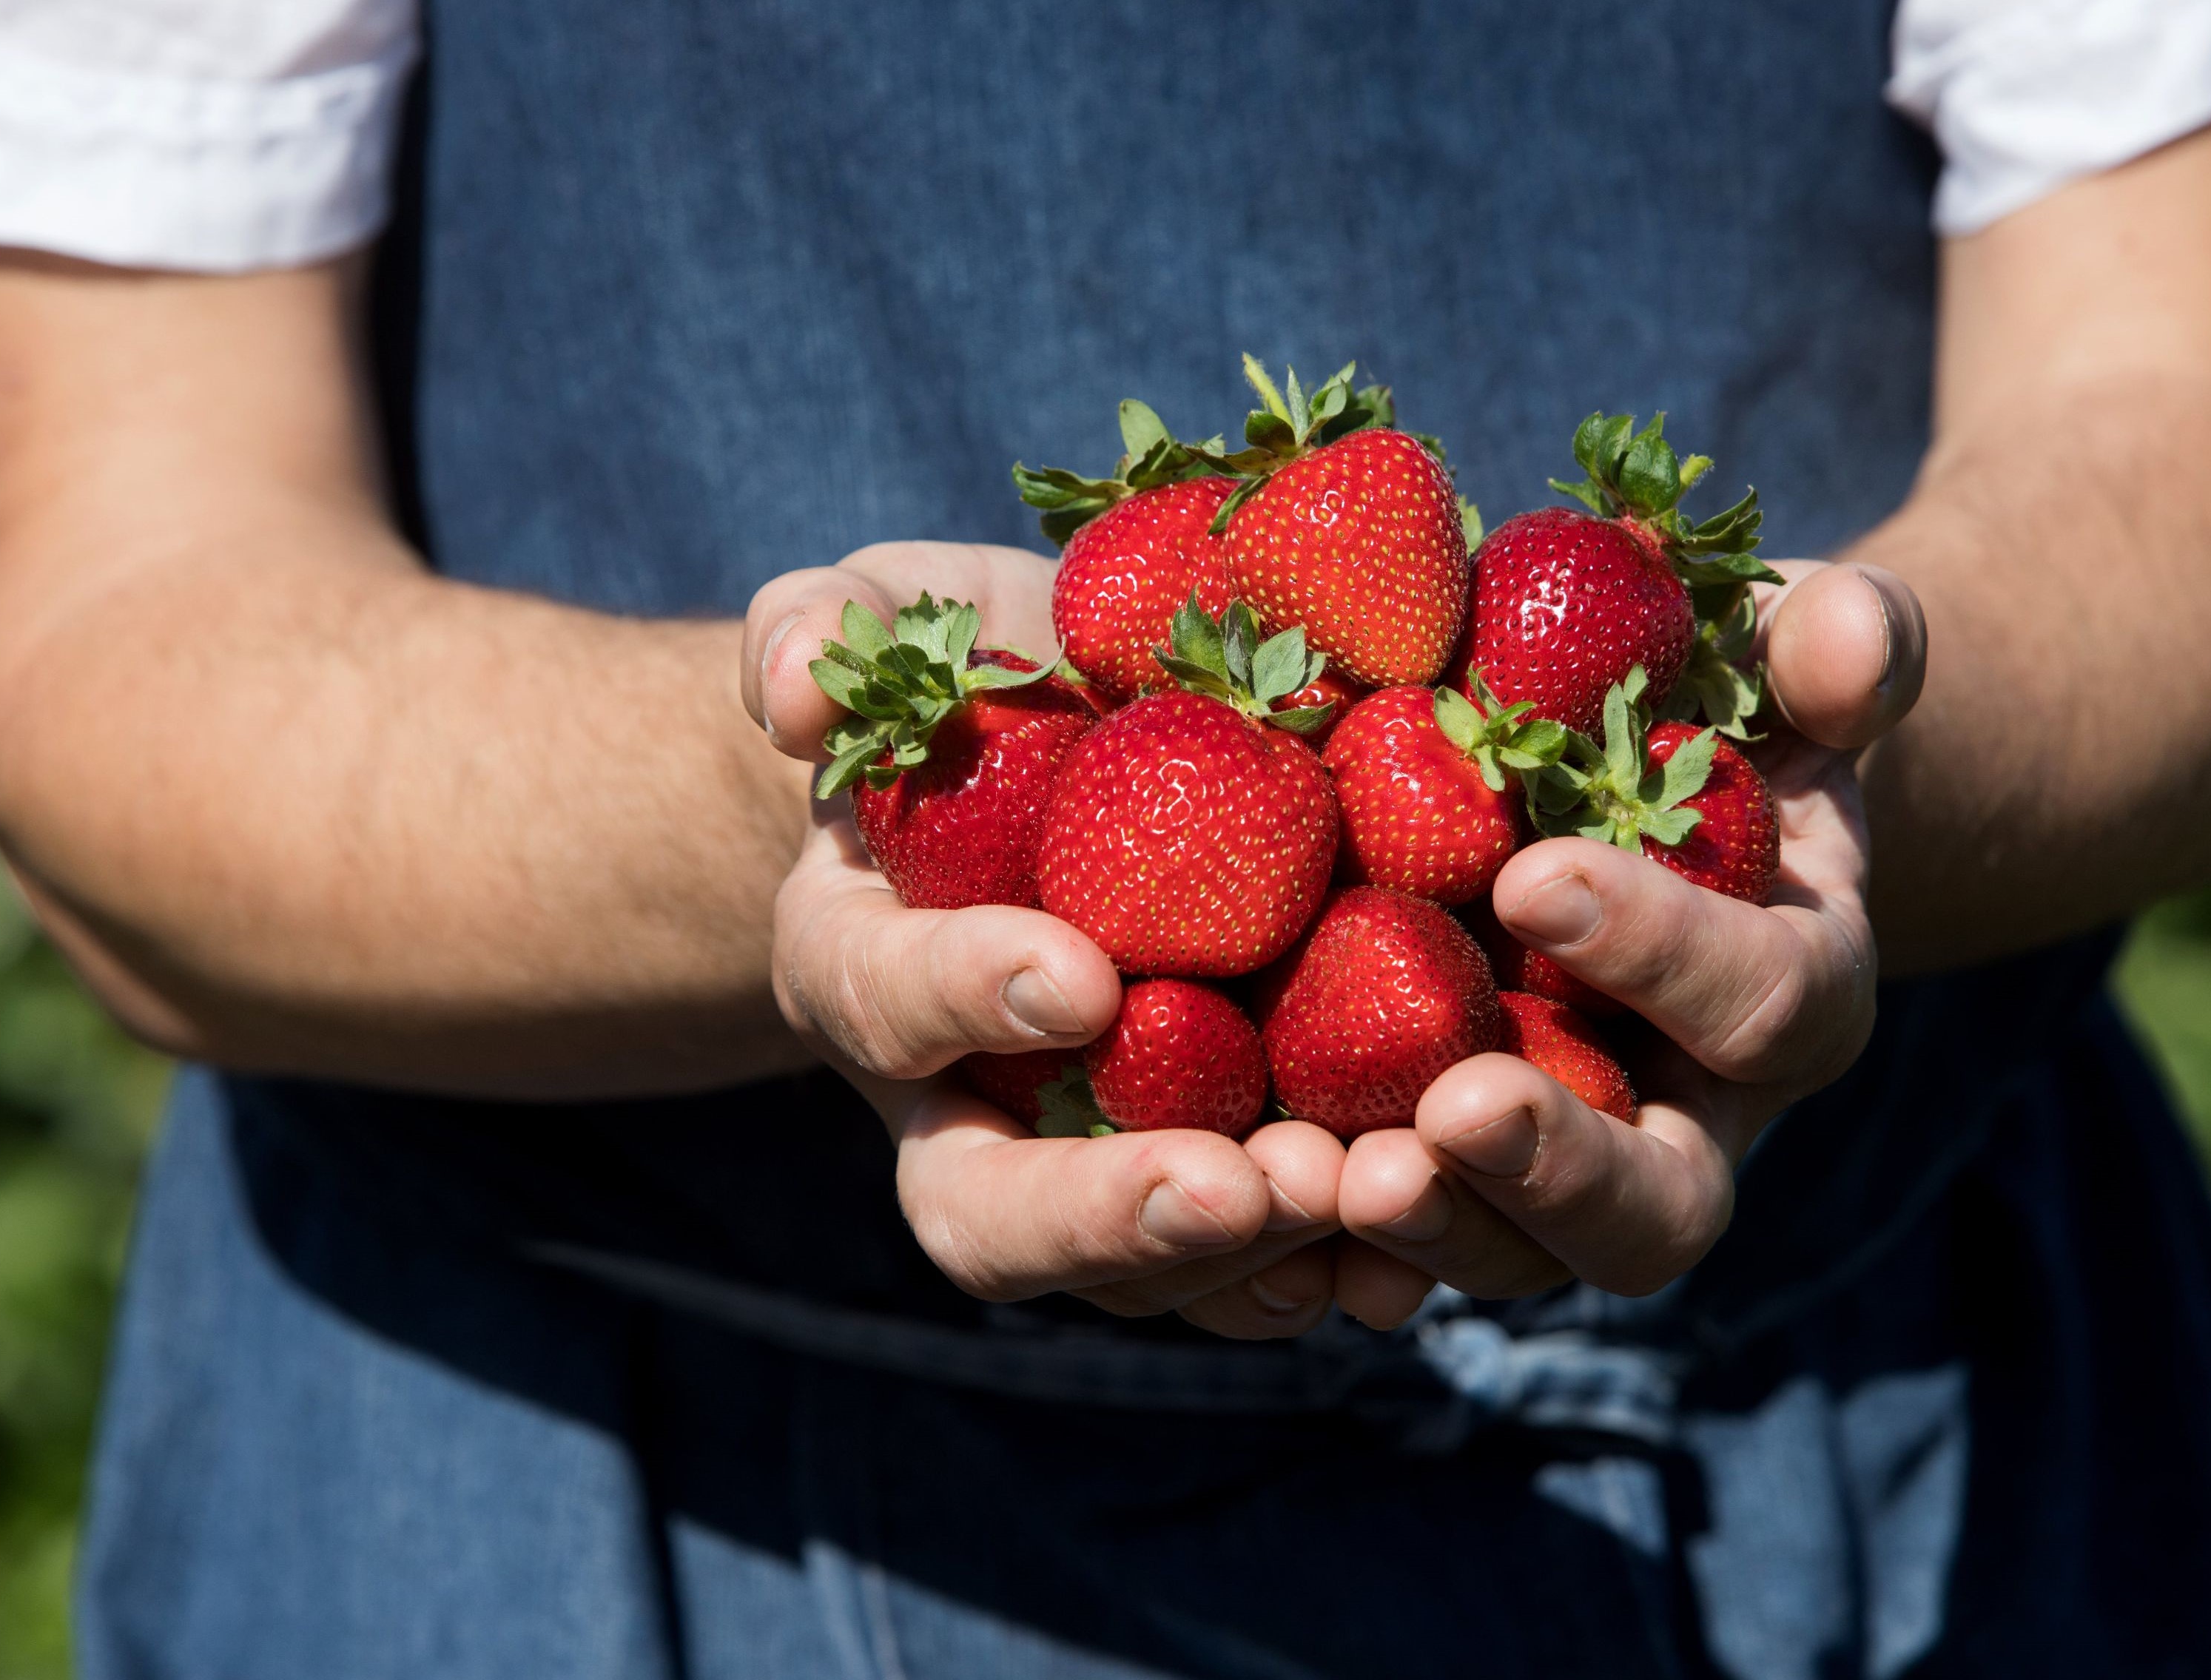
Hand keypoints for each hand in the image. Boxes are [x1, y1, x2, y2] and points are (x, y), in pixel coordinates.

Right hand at [743, 542, 1347, 1338]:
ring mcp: (1093, 1164)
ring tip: (1370, 1191)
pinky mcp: (1219, 1177)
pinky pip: (1261, 1274)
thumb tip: (791, 697)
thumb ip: (824, 629)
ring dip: (1255, 1254)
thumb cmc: (989, 686)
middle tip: (1241, 1184)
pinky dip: (1339, 1267)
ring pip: (1141, 1275)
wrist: (1101, 767)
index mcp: (868, 971)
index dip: (966, 999)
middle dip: (1112, 1214)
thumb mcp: (896, 613)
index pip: (883, 1005)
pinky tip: (1420, 1242)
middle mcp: (964, 1105)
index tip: (1083, 978)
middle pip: (993, 1217)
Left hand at [1332, 560, 1926, 1327]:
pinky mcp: (1451, 1181)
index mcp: (1789, 989)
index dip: (1661, 949)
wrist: (1622, 797)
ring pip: (1522, 1253)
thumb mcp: (1778, 666)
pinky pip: (1403, 1257)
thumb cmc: (1710, 710)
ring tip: (1338, 1179)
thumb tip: (1851, 633)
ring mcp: (1562, 1167)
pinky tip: (1267, 1230)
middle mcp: (1690, 1114)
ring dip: (1437, 1229)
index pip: (1758, 999)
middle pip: (1660, 1205)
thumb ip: (1835, 647)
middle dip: (1561, 1171)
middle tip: (1453, 1112)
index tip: (1533, 876)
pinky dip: (1340, 1261)